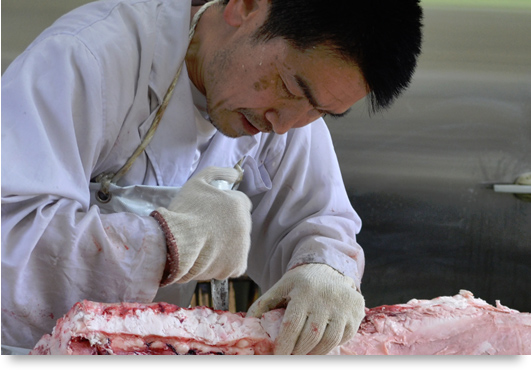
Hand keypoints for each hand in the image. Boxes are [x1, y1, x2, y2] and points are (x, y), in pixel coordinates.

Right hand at [151, 166, 251, 284]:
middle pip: (240, 224)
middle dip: (227, 225)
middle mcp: (245, 225)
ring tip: (205, 246)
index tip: (211, 212)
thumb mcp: (197, 182)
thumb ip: (217, 173)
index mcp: (239, 204)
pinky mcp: (237, 266)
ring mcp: (242, 247)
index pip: (241, 203)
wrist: (174, 244)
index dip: (225, 207)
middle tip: (206, 229)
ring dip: (226, 244)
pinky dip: (226, 263)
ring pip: (238, 244)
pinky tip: (210, 258)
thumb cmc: (183, 211)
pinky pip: (236, 264)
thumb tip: (235, 174)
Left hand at [247, 264, 364, 354]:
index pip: (292, 325)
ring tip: (304, 354)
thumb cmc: (302, 282)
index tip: (278, 355)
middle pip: (310, 336)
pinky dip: (331, 346)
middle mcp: (325, 298)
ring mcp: (342, 306)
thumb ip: (265, 303)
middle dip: (298, 351)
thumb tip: (248, 321)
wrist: (329, 269)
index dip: (284, 345)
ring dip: (314, 353)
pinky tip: (321, 345)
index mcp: (304, 291)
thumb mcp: (282, 287)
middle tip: (291, 356)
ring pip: (328, 341)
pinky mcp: (355, 312)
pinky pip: (343, 337)